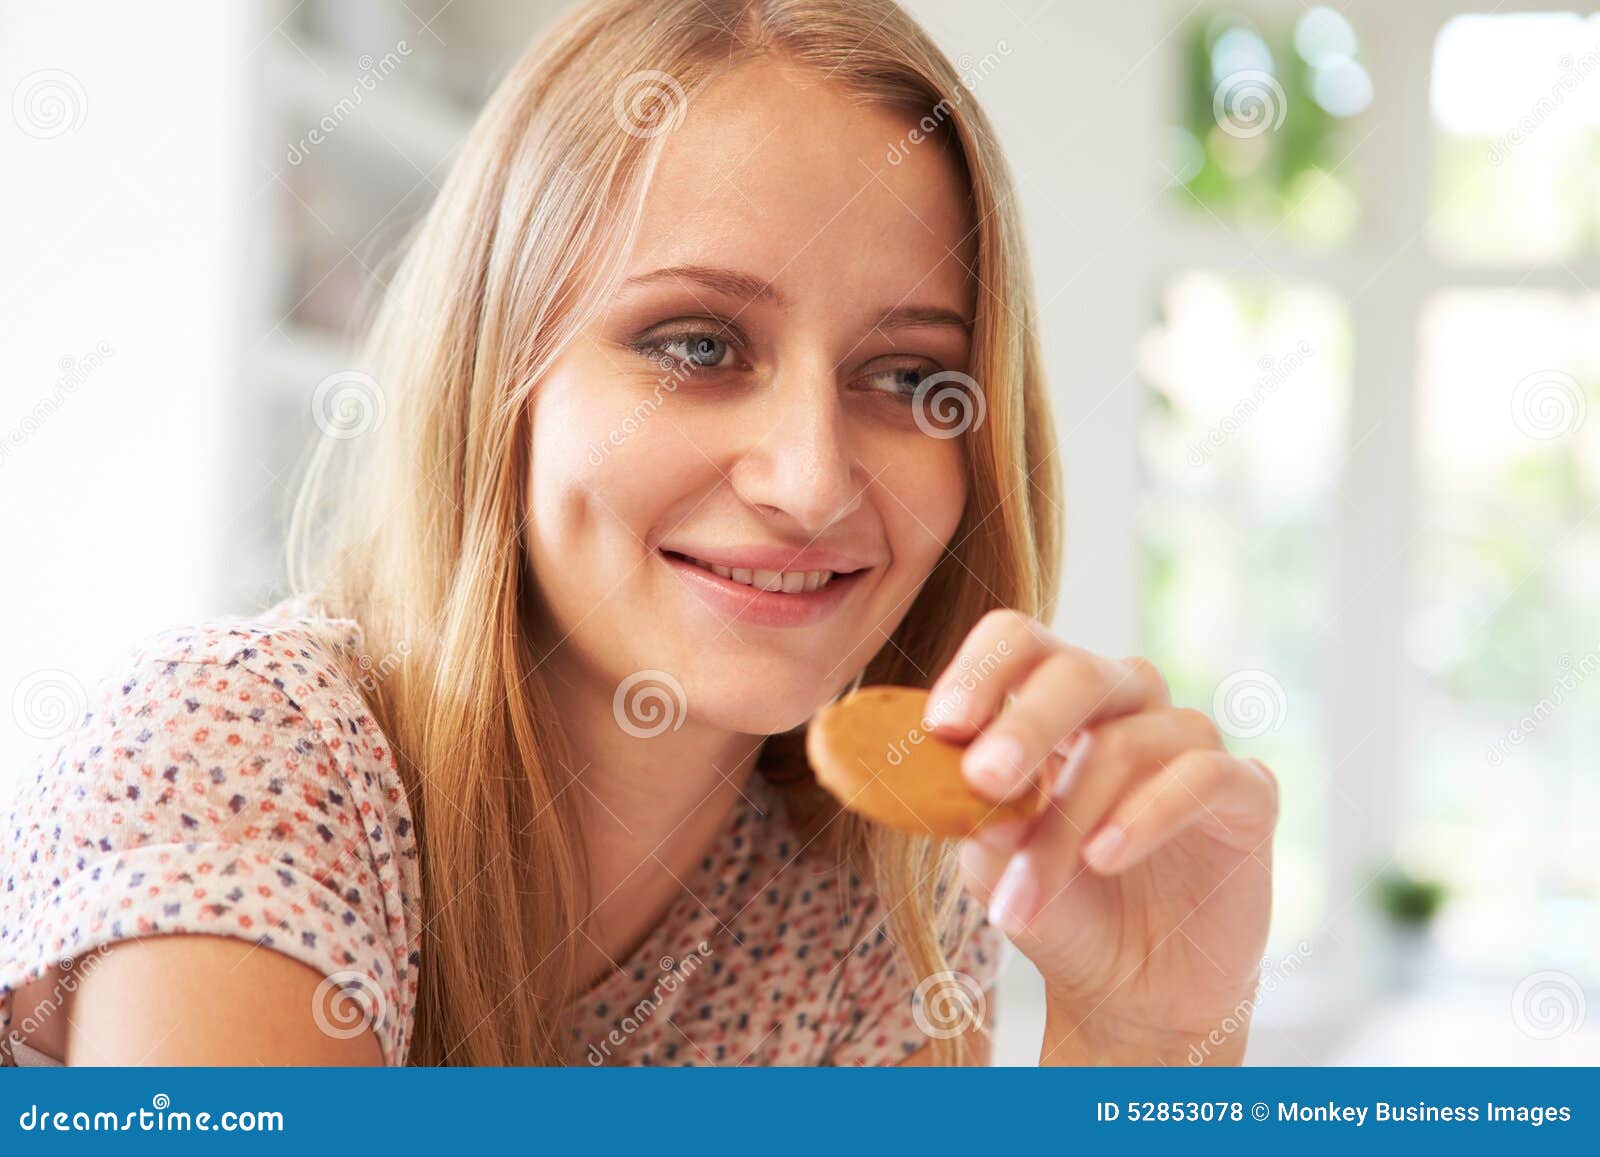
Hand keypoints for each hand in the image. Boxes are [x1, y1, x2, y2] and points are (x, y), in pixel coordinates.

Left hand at [924, 610, 1278, 1062]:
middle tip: (983, 779)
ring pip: (1126, 743)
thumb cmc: (1058, 903)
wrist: (1133, 990)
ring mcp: (1189, 741)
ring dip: (1065, 823)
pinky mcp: (1246, 790)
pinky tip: (1103, 858)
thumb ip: (979, 817)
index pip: (1020, 643)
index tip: (942, 726)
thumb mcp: (996, 864)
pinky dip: (1146, 815)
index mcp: (1054, 700)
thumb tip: (972, 789)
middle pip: (1077, 672)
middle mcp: (1125, 703)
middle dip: (1025, 725)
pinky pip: (1201, 776)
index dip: (980, 671)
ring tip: (1024, 895)